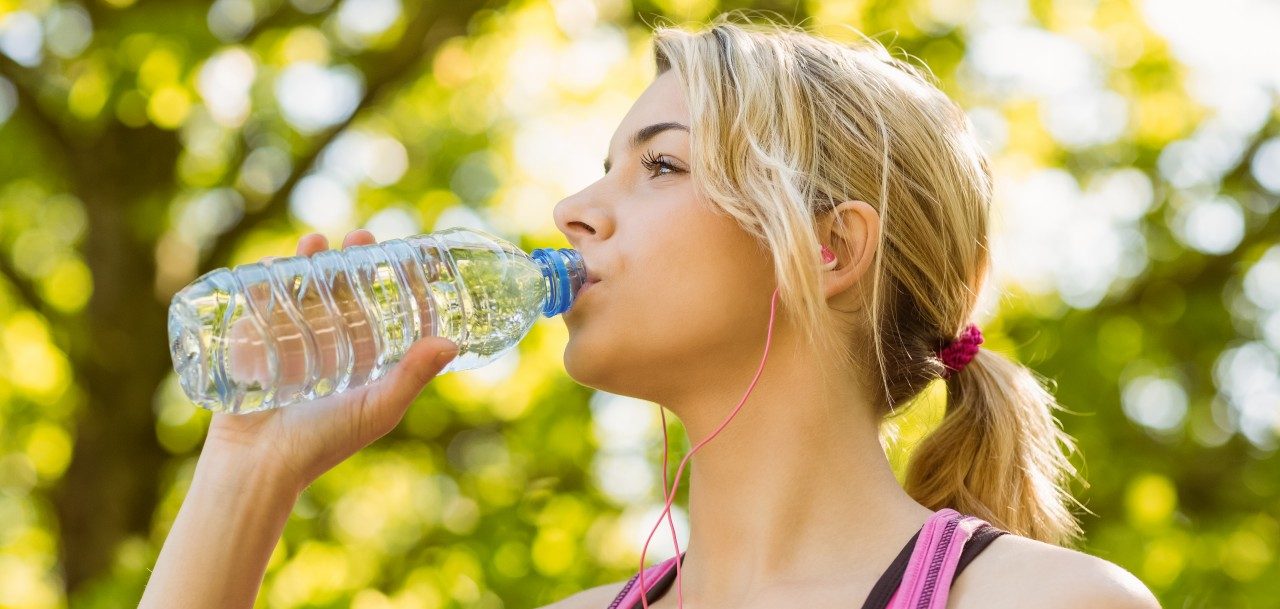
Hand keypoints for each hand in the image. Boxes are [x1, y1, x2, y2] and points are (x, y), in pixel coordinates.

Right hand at [203, 230, 458, 492]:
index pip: (386, 313)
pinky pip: (262, 304)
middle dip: (352, 261)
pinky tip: (275, 261)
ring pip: (305, 291)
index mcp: (363, 362)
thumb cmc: (323, 443)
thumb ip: (412, 376)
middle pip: (344, 292)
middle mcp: (330, 350)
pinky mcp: (254, 346)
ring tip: (318, 240)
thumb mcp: (377, 407)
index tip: (410, 257)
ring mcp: (290, 345)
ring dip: (311, 261)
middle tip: (362, 235)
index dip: (398, 285)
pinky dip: (268, 279)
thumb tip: (451, 342)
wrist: (257, 465)